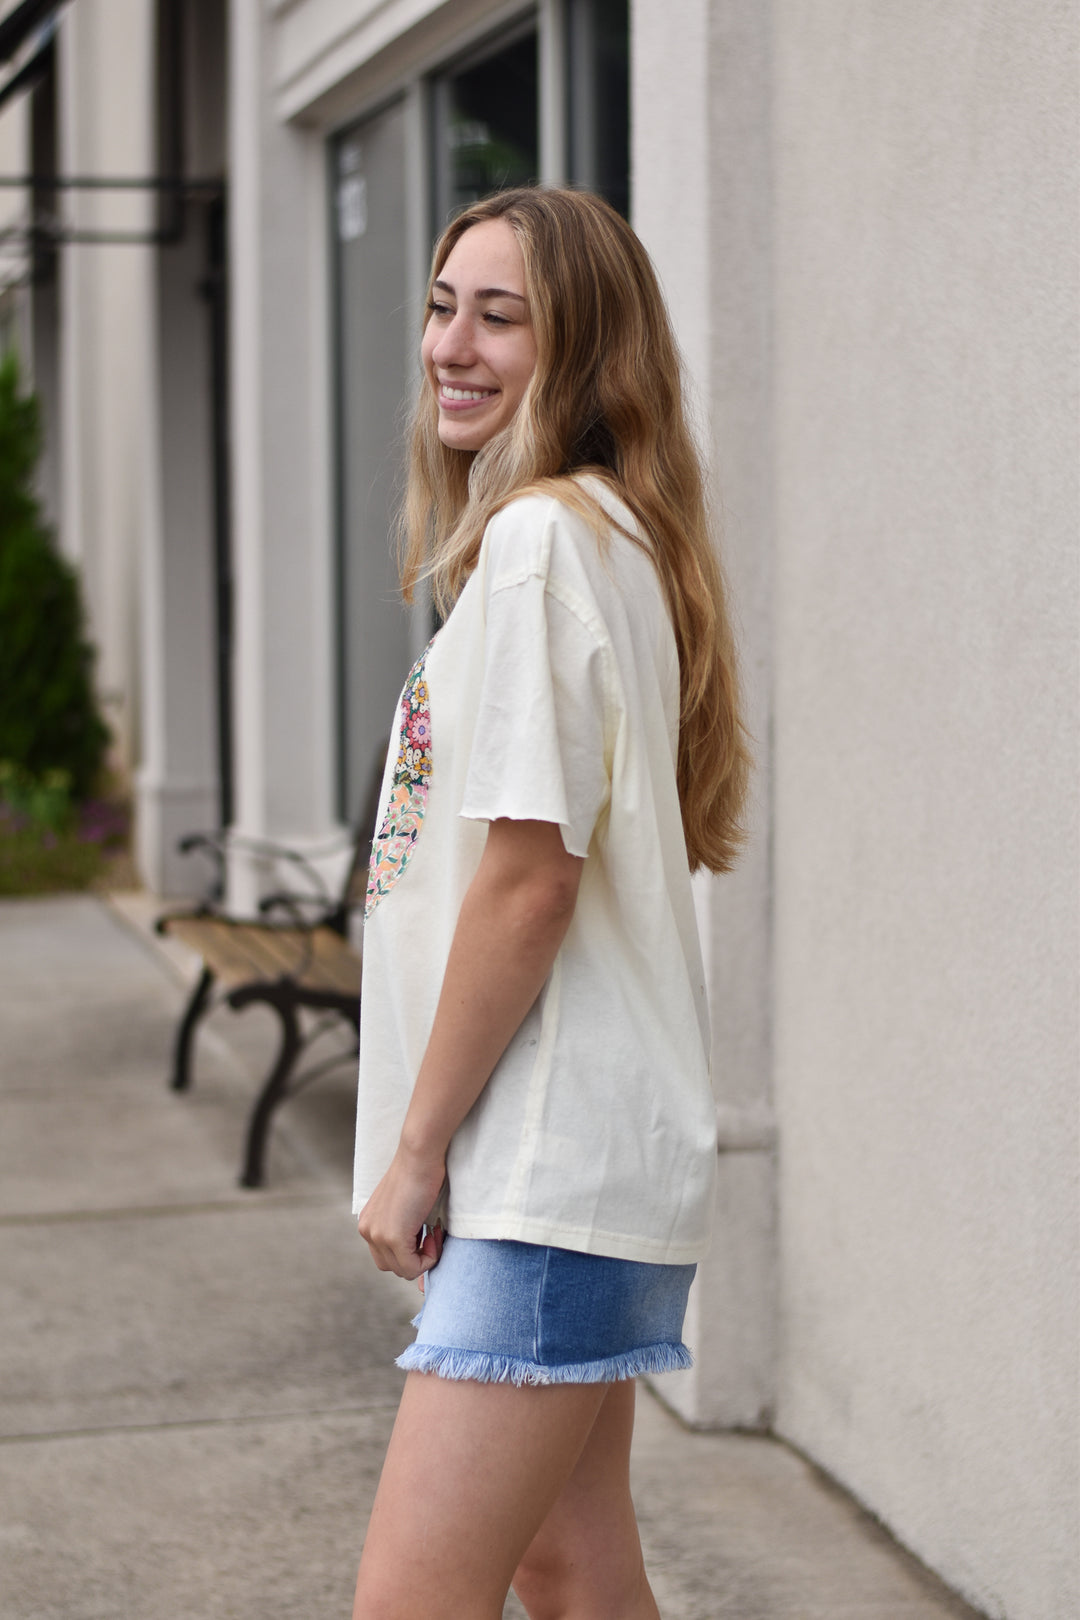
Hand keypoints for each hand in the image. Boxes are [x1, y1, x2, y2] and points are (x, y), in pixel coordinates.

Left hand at [357, 1146, 446, 1280]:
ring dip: (424, 1258)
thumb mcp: (404, 1205)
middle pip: (391, 1266)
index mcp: (368, 1222)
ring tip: (434, 1232)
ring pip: (402, 1270)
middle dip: (415, 1257)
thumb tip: (418, 1248)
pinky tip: (435, 1234)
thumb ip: (402, 1225)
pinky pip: (412, 1267)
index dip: (410, 1249)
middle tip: (432, 1234)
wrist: (420, 1156)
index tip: (427, 1231)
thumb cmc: (419, 1172)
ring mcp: (378, 1235)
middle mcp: (367, 1230)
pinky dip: (429, 1258)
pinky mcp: (393, 1238)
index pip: (385, 1255)